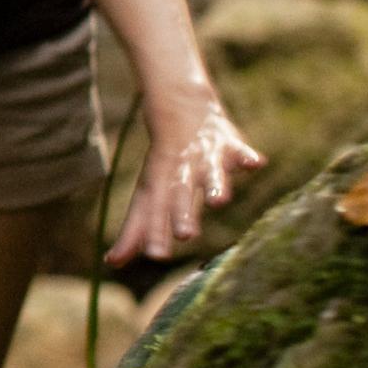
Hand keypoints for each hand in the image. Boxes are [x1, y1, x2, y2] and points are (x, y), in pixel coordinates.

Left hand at [109, 87, 264, 266]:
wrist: (179, 105)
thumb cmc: (164, 162)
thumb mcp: (148, 192)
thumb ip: (135, 228)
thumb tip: (112, 262)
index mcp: (159, 183)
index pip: (153, 211)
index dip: (154, 231)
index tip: (155, 256)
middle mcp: (181, 171)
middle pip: (180, 194)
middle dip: (183, 213)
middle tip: (185, 235)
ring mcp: (205, 156)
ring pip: (210, 173)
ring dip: (215, 185)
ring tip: (219, 202)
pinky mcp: (228, 144)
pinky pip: (239, 150)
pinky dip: (246, 157)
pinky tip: (255, 164)